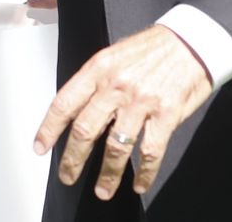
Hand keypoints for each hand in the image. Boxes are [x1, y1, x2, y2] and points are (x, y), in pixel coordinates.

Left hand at [34, 25, 212, 201]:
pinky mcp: (166, 114)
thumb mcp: (114, 55)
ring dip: (108, 174)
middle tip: (67, 175)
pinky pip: (150, 151)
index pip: (65, 102)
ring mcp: (141, 101)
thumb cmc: (151, 49)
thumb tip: (77, 112)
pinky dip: (144, 173)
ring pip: (116, 146)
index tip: (40, 147)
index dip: (49, 128)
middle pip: (85, 129)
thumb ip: (96, 82)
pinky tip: (139, 184)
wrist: (191, 41)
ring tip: (102, 190)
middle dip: (73, 159)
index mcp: (99, 68)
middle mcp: (116, 85)